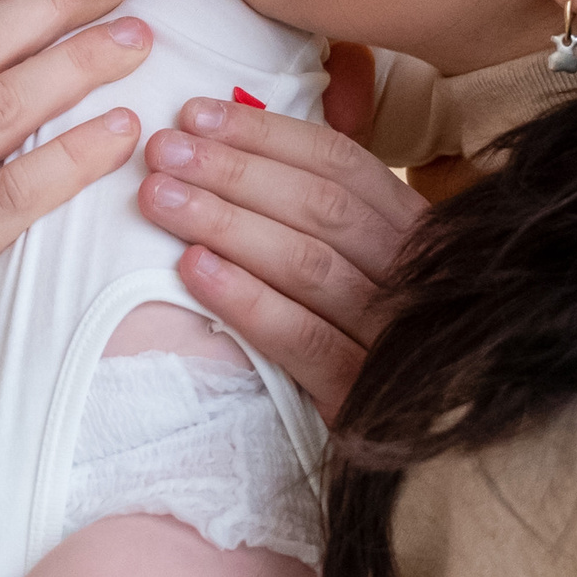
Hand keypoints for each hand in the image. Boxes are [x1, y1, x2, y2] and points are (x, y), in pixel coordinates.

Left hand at [137, 85, 421, 424]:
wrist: (419, 463)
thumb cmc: (375, 347)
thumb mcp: (375, 271)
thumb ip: (331, 216)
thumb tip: (244, 147)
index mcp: (417, 233)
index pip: (341, 163)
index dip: (265, 133)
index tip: (195, 113)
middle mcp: (414, 275)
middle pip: (319, 205)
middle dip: (233, 169)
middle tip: (161, 149)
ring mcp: (394, 335)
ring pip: (307, 263)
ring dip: (226, 221)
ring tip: (158, 198)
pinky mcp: (365, 395)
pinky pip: (302, 338)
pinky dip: (246, 299)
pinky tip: (191, 270)